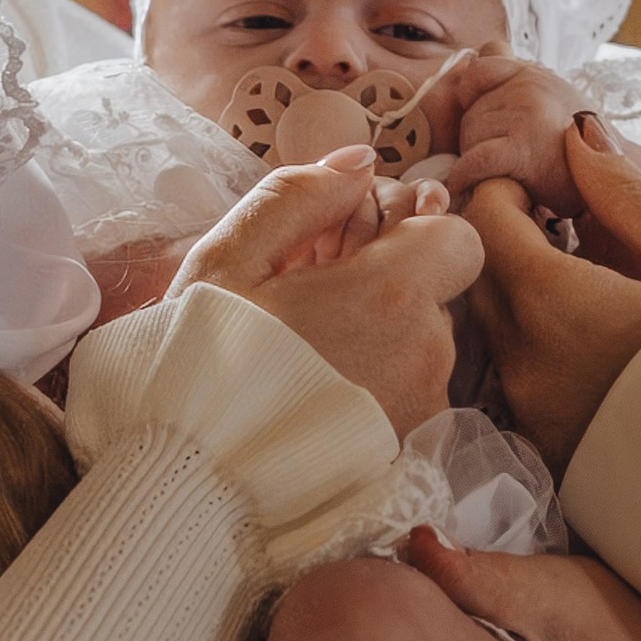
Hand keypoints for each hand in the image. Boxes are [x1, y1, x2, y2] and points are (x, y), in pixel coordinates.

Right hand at [179, 152, 480, 434]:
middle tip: (311, 282)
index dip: (411, 228)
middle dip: (385, 275)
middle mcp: (426, 354)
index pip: (459, 237)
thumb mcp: (229, 259)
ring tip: (304, 337)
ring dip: (379, 327)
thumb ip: (301, 196)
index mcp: (392, 295)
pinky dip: (375, 376)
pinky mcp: (405, 450)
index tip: (353, 240)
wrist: (181, 479)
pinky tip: (314, 380)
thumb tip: (360, 161)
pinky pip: (408, 391)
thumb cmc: (197, 363)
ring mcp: (420, 409)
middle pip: (435, 289)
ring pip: (420, 342)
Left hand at [450, 55, 588, 212]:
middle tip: (505, 162)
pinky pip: (474, 162)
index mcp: (533, 74)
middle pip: (469, 114)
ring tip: (508, 175)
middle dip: (476, 141)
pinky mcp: (523, 148)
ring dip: (476, 164)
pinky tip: (471, 189)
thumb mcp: (550, 99)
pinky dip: (466, 179)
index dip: (471, 100)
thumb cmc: (577, 147)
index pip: (477, 70)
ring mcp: (527, 114)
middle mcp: (530, 86)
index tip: (485, 126)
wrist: (613, 180)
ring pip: (469, 139)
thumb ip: (512, 78)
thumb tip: (467, 62)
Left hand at [470, 118, 640, 471]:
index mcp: (553, 304)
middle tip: (564, 233)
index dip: (506, 191)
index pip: (483, 221)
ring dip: (520, 295)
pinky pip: (514, 377)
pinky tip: (591, 346)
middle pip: (479, 275)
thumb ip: (625, 194)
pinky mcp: (541, 446)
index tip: (545, 192)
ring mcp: (527, 411)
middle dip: (507, 242)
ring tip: (587, 290)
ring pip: (493, 328)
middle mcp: (522, 361)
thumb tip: (576, 134)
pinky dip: (535, 347)